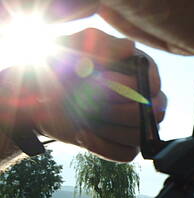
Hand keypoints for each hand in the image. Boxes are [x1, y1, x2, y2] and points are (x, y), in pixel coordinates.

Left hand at [0, 28, 165, 161]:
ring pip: (138, 135)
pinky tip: (82, 133)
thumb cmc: (57, 65)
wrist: (35, 96)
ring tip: (82, 116)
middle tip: (86, 101)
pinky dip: (102, 146)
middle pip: (152, 113)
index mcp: (140, 69)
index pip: (152, 84)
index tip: (99, 79)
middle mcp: (145, 97)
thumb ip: (101, 44)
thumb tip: (130, 48)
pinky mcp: (125, 143)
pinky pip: (126, 153)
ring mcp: (137, 123)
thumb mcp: (73, 45)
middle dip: (115, 109)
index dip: (128, 86)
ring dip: (106, 127)